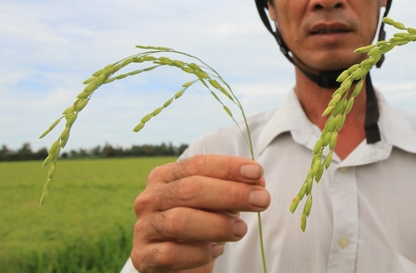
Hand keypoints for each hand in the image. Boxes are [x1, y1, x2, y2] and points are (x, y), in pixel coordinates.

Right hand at [130, 154, 270, 272]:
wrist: (175, 261)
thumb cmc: (199, 223)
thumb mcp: (217, 202)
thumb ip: (234, 189)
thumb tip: (258, 181)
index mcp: (165, 176)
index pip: (196, 164)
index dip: (228, 167)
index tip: (258, 172)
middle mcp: (149, 198)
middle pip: (190, 189)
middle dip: (231, 194)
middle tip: (262, 200)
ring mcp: (143, 227)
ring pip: (180, 221)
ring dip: (217, 225)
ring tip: (241, 230)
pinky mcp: (143, 257)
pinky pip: (171, 253)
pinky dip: (198, 253)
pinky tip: (215, 251)